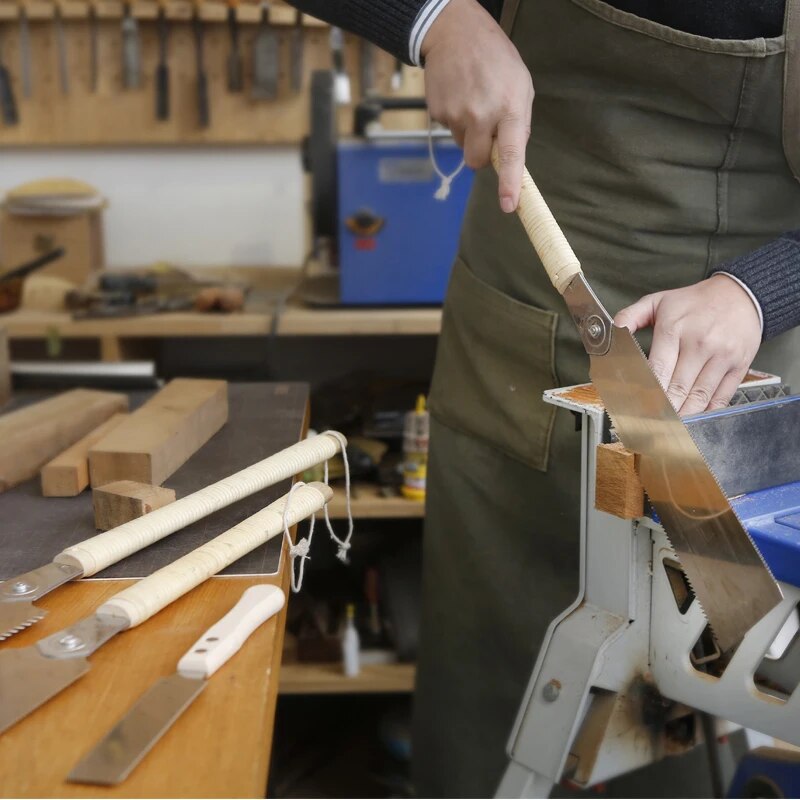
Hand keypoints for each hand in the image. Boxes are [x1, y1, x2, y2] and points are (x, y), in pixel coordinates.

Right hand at [421, 0, 532, 212]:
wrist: (455, 32)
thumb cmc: (495, 59)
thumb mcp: (520, 84)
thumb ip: (519, 122)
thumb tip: (512, 156)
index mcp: (509, 107)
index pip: (511, 152)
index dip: (509, 181)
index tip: (508, 205)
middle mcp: (481, 114)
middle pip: (477, 160)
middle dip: (481, 154)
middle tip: (486, 128)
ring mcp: (456, 114)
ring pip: (463, 145)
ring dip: (468, 132)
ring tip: (472, 99)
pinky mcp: (438, 112)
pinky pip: (449, 129)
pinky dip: (455, 118)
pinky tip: (459, 94)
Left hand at [614, 274, 761, 415]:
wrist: (741, 294)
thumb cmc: (695, 302)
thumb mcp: (657, 301)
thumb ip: (629, 316)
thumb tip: (612, 333)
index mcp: (674, 329)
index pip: (657, 370)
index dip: (647, 393)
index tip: (638, 408)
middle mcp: (699, 343)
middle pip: (677, 388)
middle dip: (663, 410)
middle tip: (651, 424)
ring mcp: (721, 356)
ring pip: (699, 397)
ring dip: (683, 415)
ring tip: (670, 426)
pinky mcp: (738, 366)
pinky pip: (721, 397)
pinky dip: (707, 412)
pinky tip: (695, 418)